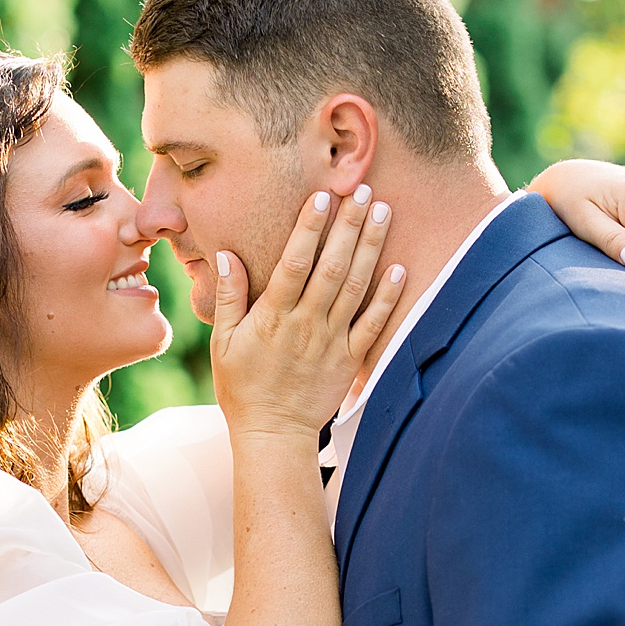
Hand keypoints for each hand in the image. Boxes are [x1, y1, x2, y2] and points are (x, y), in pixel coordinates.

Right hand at [210, 185, 405, 437]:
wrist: (273, 434)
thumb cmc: (243, 387)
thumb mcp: (223, 343)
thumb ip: (230, 298)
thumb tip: (226, 255)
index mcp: (273, 316)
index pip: (295, 262)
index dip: (310, 228)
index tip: (322, 197)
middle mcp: (306, 324)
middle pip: (332, 267)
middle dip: (350, 226)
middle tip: (365, 191)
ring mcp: (331, 341)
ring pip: (355, 287)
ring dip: (372, 248)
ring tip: (384, 212)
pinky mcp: (349, 360)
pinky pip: (373, 325)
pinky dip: (388, 298)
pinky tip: (400, 269)